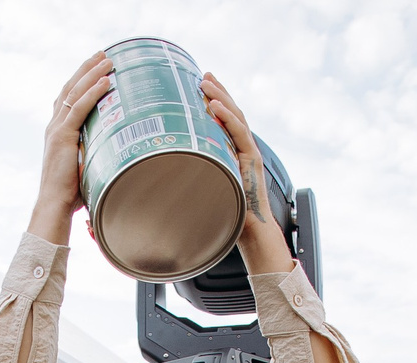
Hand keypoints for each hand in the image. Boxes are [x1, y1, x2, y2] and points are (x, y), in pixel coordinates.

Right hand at [31, 52, 112, 243]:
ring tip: (107, 60)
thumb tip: (116, 154)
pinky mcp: (62, 137)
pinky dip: (92, 93)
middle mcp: (53, 126)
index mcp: (57, 132)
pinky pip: (78, 108)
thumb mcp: (83, 166)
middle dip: (86, 69)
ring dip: (92, 74)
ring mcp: (56, 130)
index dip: (80, 80)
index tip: (94, 67)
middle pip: (70, 88)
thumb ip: (94, 154)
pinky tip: (105, 81)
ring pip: (74, 93)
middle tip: (102, 54)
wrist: (54, 205)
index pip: (67, 98)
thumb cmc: (70, 194)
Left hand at [198, 73, 290, 273]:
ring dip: (220, 96)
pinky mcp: (252, 160)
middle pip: (231, 112)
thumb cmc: (228, 216)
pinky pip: (239, 133)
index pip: (224, 120)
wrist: (251, 232)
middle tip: (203, 75)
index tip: (199, 86)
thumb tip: (164, 174)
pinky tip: (215, 105)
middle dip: (217, 91)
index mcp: (233, 152)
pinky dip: (227, 117)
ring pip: (236, 117)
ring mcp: (248, 152)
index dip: (214, 101)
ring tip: (206, 83)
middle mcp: (242, 148)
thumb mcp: (206, 189)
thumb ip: (195, 177)